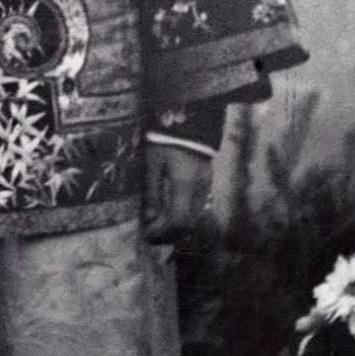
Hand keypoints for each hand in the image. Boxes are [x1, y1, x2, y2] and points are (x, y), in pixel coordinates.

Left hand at [143, 142, 213, 256]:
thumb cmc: (166, 141)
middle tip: (149, 233)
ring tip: (156, 224)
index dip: (163, 233)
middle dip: (168, 234)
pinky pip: (196, 208)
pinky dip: (182, 216)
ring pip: (193, 218)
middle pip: (188, 225)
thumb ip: (151, 192)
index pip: (179, 222)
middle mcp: (200, 191)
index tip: (147, 234)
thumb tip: (149, 219)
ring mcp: (206, 187)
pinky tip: (168, 211)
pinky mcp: (207, 182)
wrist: (190, 121)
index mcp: (185, 187)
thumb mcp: (152, 164)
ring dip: (175, 226)